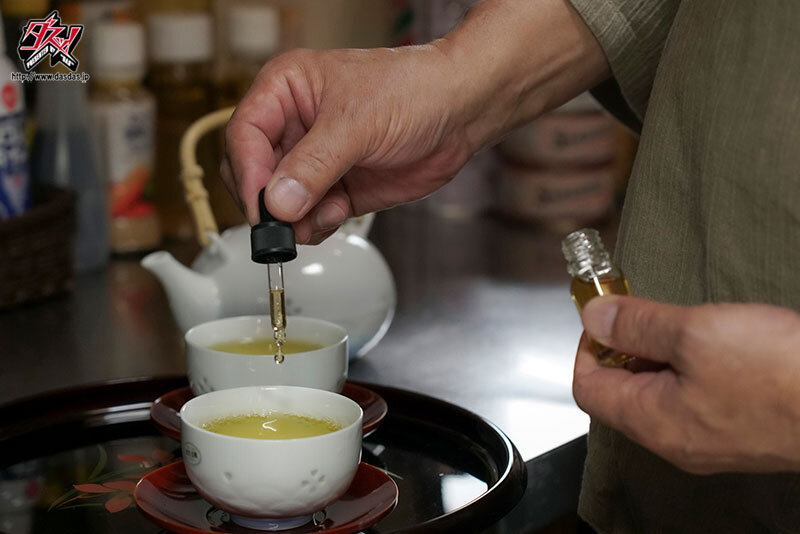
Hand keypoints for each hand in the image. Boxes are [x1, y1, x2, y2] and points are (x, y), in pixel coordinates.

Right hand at [222, 0, 608, 243]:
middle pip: (252, 174)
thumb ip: (314, 165)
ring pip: (277, 203)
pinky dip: (316, 225)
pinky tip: (340, 210)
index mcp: (285, 91)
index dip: (248, 173)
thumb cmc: (414, 90)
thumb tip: (278, 201)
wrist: (459, 112)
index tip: (262, 205)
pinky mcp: (333, 188)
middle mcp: (292, 126)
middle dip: (270, 202)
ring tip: (329, 209)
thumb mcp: (358, 122)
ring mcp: (312, 161)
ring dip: (296, 218)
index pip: (244, 135)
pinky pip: (306, 218)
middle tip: (289, 221)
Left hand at [573, 295, 799, 473]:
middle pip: (622, 391)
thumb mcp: (695, 334)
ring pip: (660, 392)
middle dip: (625, 346)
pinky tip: (714, 342)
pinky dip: (689, 366)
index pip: (588, 388)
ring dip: (659, 353)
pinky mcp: (739, 431)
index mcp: (653, 422)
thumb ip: (638, 326)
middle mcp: (676, 440)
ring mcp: (708, 440)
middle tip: (643, 310)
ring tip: (684, 323)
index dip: (586, 346)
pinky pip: (694, 397)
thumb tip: (594, 318)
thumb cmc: (779, 375)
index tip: (603, 314)